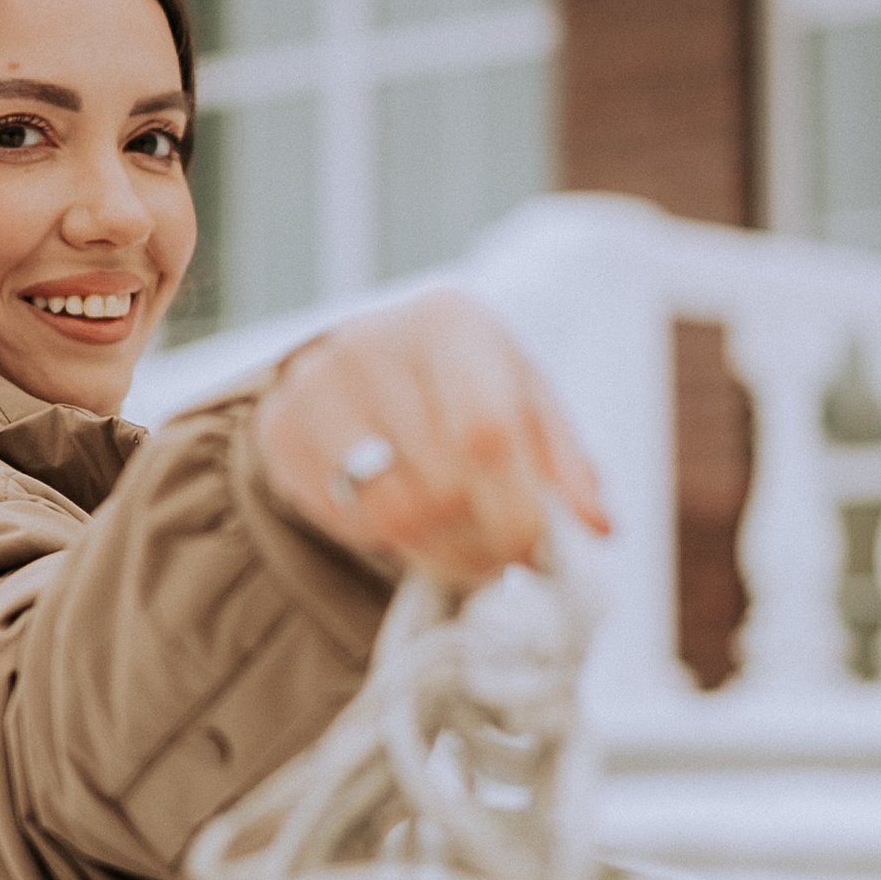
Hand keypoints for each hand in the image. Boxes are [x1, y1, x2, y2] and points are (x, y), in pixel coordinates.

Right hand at [253, 287, 607, 586]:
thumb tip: (600, 526)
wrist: (369, 360)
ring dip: (436, 552)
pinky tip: (404, 520)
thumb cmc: (467, 382)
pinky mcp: (280, 429)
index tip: (532, 550)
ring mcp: (315, 384)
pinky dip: (385, 541)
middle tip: (498, 557)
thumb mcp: (527, 402)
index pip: (484, 434)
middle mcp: (372, 343)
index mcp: (449, 322)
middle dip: (479, 543)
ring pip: (389, 514)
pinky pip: (344, 521)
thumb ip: (567, 463)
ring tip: (459, 546)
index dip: (513, 509)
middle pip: (438, 485)